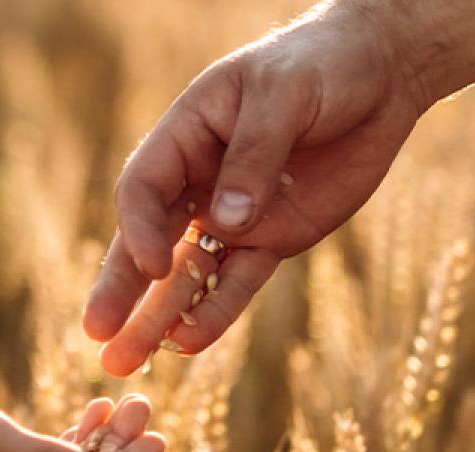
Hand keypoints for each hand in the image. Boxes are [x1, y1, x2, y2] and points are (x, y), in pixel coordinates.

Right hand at [83, 4, 430, 375]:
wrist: (379, 75)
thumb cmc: (322, 66)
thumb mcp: (284, 95)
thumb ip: (255, 155)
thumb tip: (226, 223)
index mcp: (186, 134)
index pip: (145, 188)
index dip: (141, 229)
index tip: (153, 265)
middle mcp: (199, 180)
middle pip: (150, 239)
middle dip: (122, 288)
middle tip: (95, 333)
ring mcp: (233, 215)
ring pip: (187, 272)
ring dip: (157, 316)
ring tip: (125, 361)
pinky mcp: (272, 239)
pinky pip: (236, 281)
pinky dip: (214, 312)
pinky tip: (188, 343)